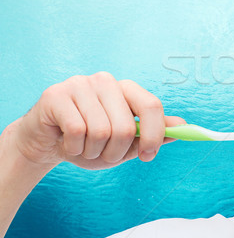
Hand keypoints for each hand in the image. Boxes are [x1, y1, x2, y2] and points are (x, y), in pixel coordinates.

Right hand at [11, 72, 184, 169]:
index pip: (151, 105)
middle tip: (103, 155)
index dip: (155, 134)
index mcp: (126, 89)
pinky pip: (77, 131)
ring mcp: (80, 84)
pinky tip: (67, 143)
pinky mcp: (56, 95)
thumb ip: (153, 134)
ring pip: (101, 131)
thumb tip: (182, 126)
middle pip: (126, 126)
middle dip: (116, 152)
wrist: (46, 143)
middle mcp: (106, 81)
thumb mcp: (125, 143)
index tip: (149, 156)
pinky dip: (74, 148)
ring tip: (83, 148)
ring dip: (92, 152)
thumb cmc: (89, 142)